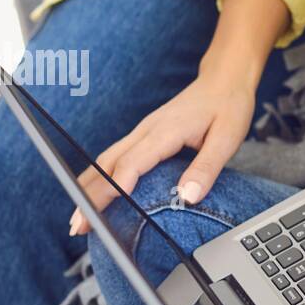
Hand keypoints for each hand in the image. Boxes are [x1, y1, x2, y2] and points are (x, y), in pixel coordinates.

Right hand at [69, 0, 287, 234]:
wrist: (223, 80)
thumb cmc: (227, 107)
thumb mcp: (226, 139)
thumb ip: (207, 168)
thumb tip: (188, 197)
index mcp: (165, 131)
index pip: (133, 162)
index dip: (116, 187)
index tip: (103, 210)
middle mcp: (146, 131)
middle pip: (109, 164)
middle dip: (90, 194)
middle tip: (78, 225)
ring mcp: (141, 132)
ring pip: (106, 160)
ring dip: (88, 187)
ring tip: (77, 217)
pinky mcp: (143, 136)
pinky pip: (114, 157)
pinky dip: (98, 177)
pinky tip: (92, 193)